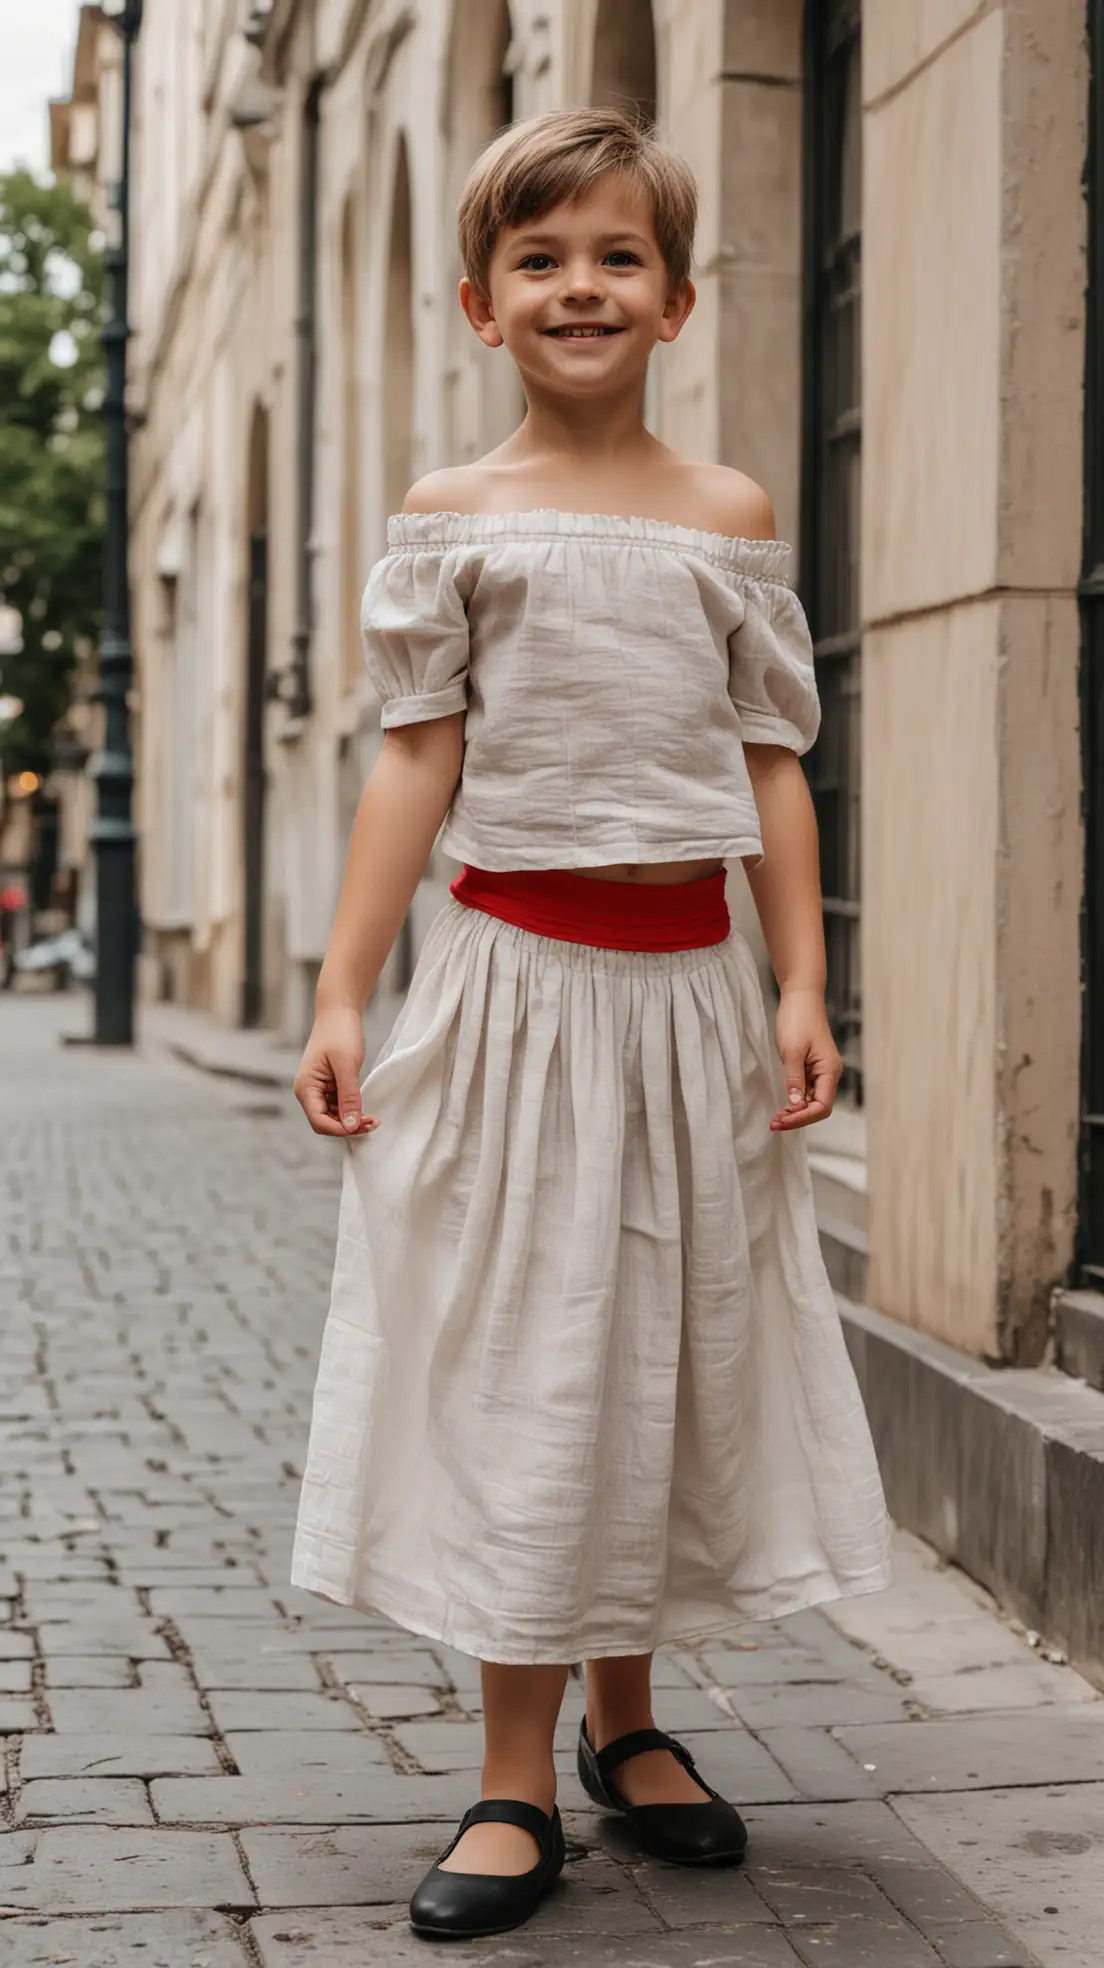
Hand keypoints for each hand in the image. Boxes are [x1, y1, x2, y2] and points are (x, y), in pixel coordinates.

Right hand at [294, 1006, 377, 1138]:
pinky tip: (366, 1108)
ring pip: (334, 1117)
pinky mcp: (330, 1086)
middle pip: (326, 1123)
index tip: (364, 1125)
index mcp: (305, 1088)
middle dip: (348, 1127)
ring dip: (352, 1120)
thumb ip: (348, 1096)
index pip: (319, 1122)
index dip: (341, 1129)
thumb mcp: (346, 1065)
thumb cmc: (339, 1032)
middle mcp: (309, 1092)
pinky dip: (352, 1110)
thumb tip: (351, 1126)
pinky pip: (339, 1106)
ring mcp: (319, 1090)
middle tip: (374, 1122)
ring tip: (373, 1118)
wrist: (339, 1012)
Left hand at [770, 987, 841, 1131]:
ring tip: (776, 1118)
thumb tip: (795, 1104)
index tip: (783, 1121)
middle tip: (775, 1124)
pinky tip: (783, 1105)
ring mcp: (820, 1070)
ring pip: (811, 1101)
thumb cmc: (798, 1019)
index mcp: (829, 1070)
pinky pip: (806, 1090)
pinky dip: (795, 1100)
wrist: (800, 996)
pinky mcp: (811, 1066)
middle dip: (798, 1118)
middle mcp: (828, 1073)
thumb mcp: (792, 1050)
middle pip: (818, 1107)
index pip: (822, 1106)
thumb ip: (794, 1079)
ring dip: (795, 1112)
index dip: (803, 1118)